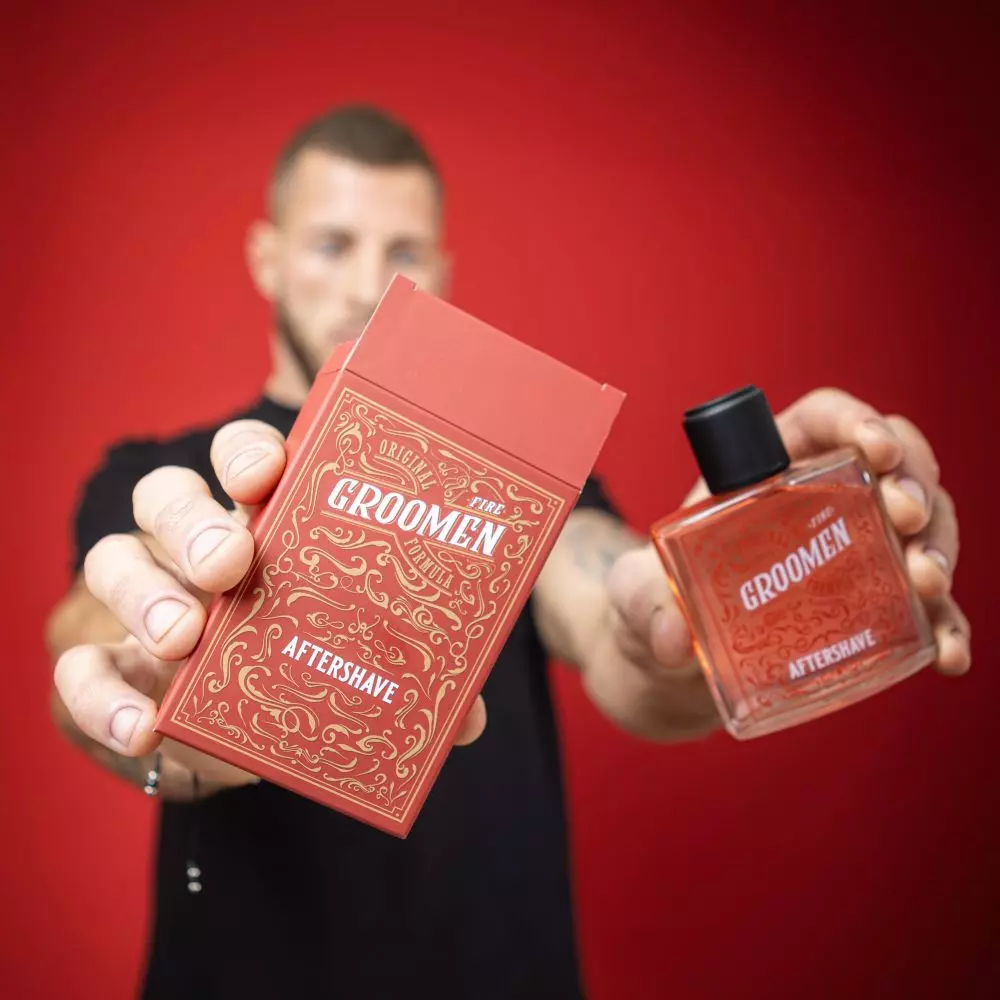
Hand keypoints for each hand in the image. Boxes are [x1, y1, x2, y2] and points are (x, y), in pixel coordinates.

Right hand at [54, 420, 487, 796]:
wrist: (232, 734)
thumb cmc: (300, 667)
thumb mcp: (352, 659)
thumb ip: (406, 677)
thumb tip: (468, 717)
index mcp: (263, 524)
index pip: (243, 459)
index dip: (248, 454)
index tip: (270, 474)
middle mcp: (193, 548)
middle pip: (170, 497)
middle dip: (195, 522)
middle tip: (231, 561)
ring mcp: (141, 603)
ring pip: (112, 560)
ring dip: (145, 594)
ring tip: (182, 638)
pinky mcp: (107, 669)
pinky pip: (79, 670)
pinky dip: (102, 697)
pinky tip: (145, 730)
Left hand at [585, 387, 968, 740]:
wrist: (670, 668)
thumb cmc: (652, 608)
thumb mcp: (636, 597)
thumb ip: (642, 604)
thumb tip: (672, 637)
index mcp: (762, 469)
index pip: (820, 419)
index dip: (856, 420)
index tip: (872, 450)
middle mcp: (818, 501)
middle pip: (892, 467)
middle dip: (913, 485)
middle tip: (905, 522)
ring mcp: (851, 553)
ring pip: (923, 527)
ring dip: (938, 548)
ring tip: (927, 584)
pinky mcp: (868, 608)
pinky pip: (921, 608)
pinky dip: (942, 626)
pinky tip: (946, 654)